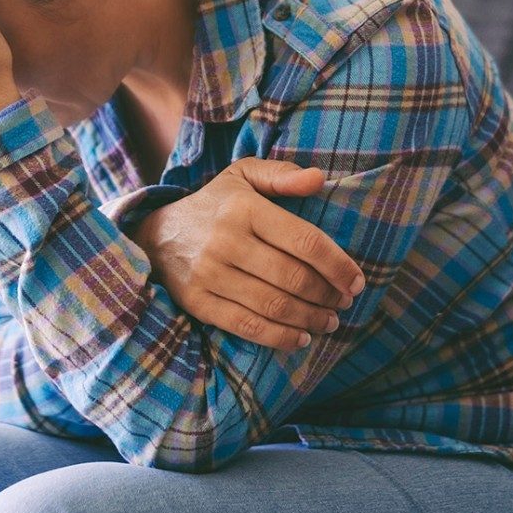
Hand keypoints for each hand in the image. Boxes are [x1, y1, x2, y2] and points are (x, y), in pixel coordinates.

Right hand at [131, 157, 365, 351]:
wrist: (155, 234)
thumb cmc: (213, 205)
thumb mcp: (242, 177)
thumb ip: (281, 175)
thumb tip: (319, 179)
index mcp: (244, 208)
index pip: (305, 241)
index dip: (338, 265)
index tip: (357, 281)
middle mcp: (226, 241)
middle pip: (293, 277)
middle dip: (327, 295)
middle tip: (344, 303)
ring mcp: (210, 274)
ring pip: (273, 305)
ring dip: (310, 318)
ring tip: (329, 321)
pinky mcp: (198, 301)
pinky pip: (246, 325)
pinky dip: (279, 336)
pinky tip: (300, 337)